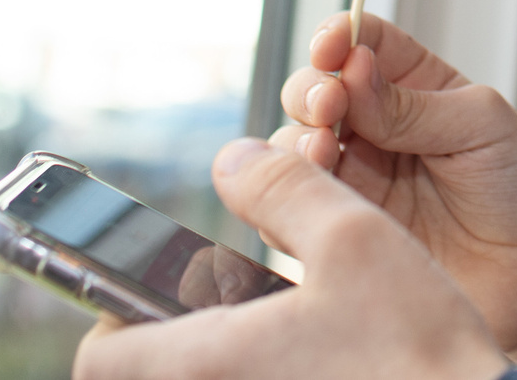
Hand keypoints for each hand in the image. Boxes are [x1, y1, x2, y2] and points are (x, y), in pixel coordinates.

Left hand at [73, 138, 504, 379]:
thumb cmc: (418, 351)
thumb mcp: (355, 237)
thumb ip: (286, 188)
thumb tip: (235, 158)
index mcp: (206, 365)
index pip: (98, 359)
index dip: (111, 316)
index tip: (151, 288)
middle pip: (146, 374)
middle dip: (172, 331)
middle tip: (229, 297)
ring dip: (224, 353)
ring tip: (283, 321)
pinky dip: (267, 372)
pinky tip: (323, 357)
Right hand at [275, 13, 516, 373]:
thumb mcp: (481, 127)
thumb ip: (413, 105)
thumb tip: (352, 71)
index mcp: (417, 87)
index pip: (364, 42)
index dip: (339, 36)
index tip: (331, 46)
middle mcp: (377, 128)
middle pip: (316, 88)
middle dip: (312, 88)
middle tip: (330, 105)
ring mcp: (357, 178)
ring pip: (295, 143)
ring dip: (298, 138)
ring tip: (324, 149)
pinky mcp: (344, 229)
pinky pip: (295, 204)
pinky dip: (288, 188)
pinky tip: (310, 187)